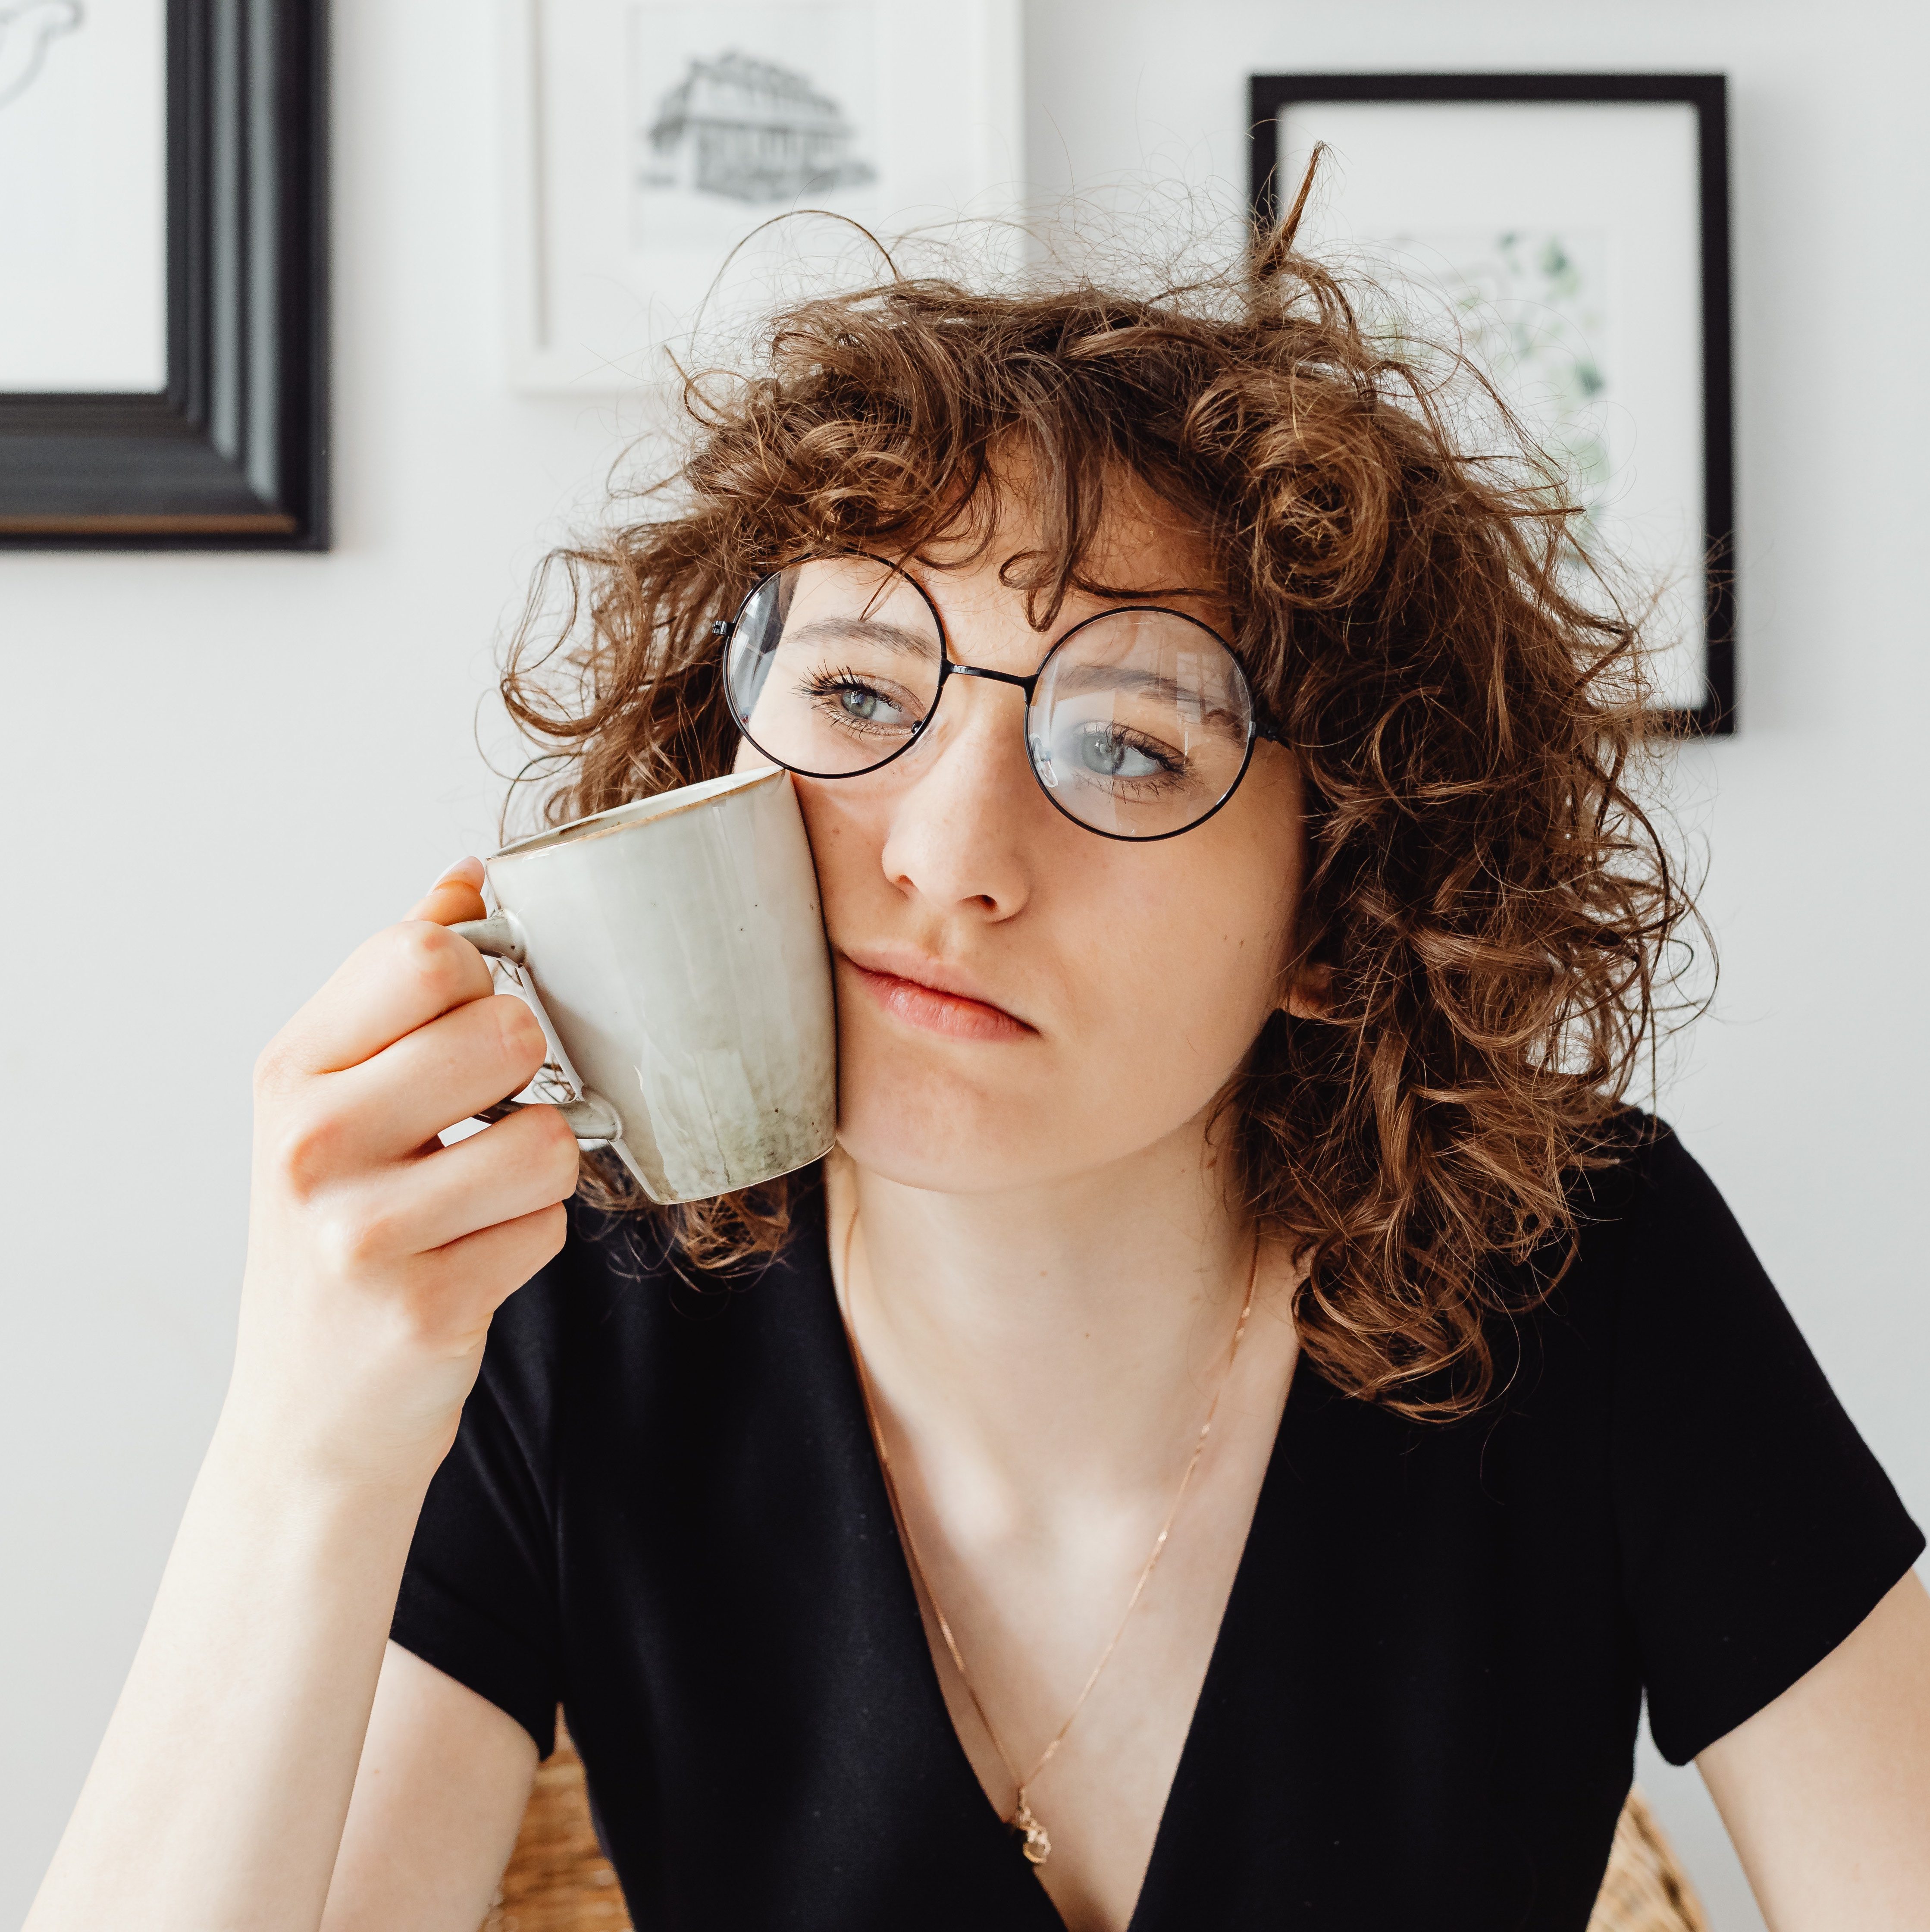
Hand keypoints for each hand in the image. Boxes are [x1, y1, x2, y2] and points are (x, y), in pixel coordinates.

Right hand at [220, 860, 579, 1490]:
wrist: (308, 1413)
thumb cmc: (339, 1229)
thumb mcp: (338, 1096)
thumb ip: (398, 980)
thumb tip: (465, 874)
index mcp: (292, 1069)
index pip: (426, 952)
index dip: (482, 981)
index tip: (466, 1026)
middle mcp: (311, 1141)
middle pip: (505, 1029)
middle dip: (525, 1075)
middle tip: (480, 1120)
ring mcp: (363, 1230)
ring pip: (548, 1137)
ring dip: (539, 1169)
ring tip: (478, 1197)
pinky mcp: (426, 1306)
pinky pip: (549, 1227)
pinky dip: (531, 1239)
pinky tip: (472, 1259)